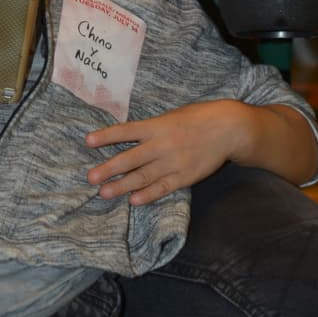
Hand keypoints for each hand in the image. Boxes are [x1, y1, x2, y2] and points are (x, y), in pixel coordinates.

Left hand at [84, 101, 246, 205]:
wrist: (228, 128)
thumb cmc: (197, 118)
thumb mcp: (172, 116)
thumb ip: (152, 128)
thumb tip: (128, 136)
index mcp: (157, 126)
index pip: (127, 131)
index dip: (107, 136)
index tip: (88, 141)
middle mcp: (162, 145)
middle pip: (131, 159)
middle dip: (109, 169)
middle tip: (91, 178)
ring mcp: (174, 162)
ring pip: (143, 176)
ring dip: (122, 186)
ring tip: (104, 193)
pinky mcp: (185, 176)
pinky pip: (164, 187)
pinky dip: (148, 194)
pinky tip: (134, 200)